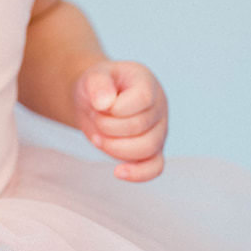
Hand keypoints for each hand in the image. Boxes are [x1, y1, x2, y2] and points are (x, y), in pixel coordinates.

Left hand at [71, 60, 167, 181]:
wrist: (95, 102)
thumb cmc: (98, 87)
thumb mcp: (92, 76)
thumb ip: (97, 84)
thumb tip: (104, 103)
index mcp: (147, 83)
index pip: (143, 99)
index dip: (117, 108)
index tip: (100, 105)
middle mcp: (158, 107)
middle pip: (141, 126)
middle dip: (108, 127)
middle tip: (94, 118)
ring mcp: (158, 131)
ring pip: (147, 149)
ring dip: (115, 147)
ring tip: (98, 137)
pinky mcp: (152, 151)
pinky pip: (155, 167)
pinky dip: (138, 173)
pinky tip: (118, 172)